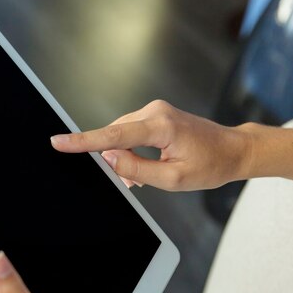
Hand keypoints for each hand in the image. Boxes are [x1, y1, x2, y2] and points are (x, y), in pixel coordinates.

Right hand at [50, 100, 251, 190]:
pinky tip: (144, 164)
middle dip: (114, 159)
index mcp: (161, 127)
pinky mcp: (156, 114)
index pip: (113, 135)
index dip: (83, 141)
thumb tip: (108, 158)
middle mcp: (155, 112)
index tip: (59, 142)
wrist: (233, 150)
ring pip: (121, 135)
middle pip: (116, 136)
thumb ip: (137, 170)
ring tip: (146, 174)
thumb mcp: (173, 178)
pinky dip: (130, 150)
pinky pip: (130, 132)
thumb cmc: (210, 165)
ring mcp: (155, 110)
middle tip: (133, 182)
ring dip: (124, 156)